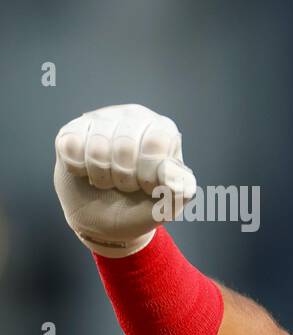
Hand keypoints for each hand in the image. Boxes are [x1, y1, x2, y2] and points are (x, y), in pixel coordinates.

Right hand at [53, 104, 196, 256]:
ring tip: (108, 180)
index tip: (148, 187)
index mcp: (163, 130)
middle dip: (124, 177)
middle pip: (125, 144)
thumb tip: (172, 175)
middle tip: (126, 186)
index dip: (148, 172)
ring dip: (102, 176)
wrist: (104, 219)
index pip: (156, 141)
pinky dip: (79, 169)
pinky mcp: (71, 130)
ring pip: (97, 147)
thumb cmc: (140, 207)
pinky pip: (71, 146)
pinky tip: (87, 171)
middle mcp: (134, 116)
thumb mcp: (167, 206)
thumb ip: (180, 191)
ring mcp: (101, 119)